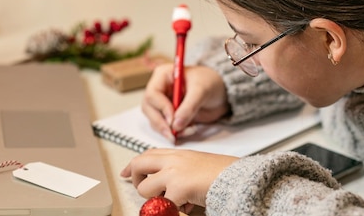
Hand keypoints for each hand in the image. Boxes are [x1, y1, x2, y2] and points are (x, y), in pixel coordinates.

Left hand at [120, 149, 237, 208]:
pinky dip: (173, 210)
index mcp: (177, 153)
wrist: (237, 177)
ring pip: (144, 188)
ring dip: (155, 199)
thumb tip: (166, 187)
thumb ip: (178, 169)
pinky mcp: (178, 188)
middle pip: (138, 164)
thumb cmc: (221, 173)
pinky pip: (163, 205)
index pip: (148, 154)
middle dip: (135, 179)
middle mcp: (173, 160)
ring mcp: (173, 173)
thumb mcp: (196, 163)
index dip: (133, 164)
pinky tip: (186, 208)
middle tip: (142, 190)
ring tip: (172, 201)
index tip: (125, 172)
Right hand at [142, 63, 229, 140]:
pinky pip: (166, 127)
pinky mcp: (170, 115)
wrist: (221, 92)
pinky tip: (190, 130)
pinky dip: (176, 133)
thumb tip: (176, 125)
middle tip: (173, 134)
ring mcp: (163, 103)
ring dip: (170, 130)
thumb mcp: (201, 90)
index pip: (152, 93)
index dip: (161, 108)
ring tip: (189, 130)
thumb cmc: (210, 82)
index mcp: (163, 75)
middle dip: (161, 123)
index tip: (173, 119)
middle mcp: (160, 89)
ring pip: (155, 120)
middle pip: (149, 109)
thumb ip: (189, 106)